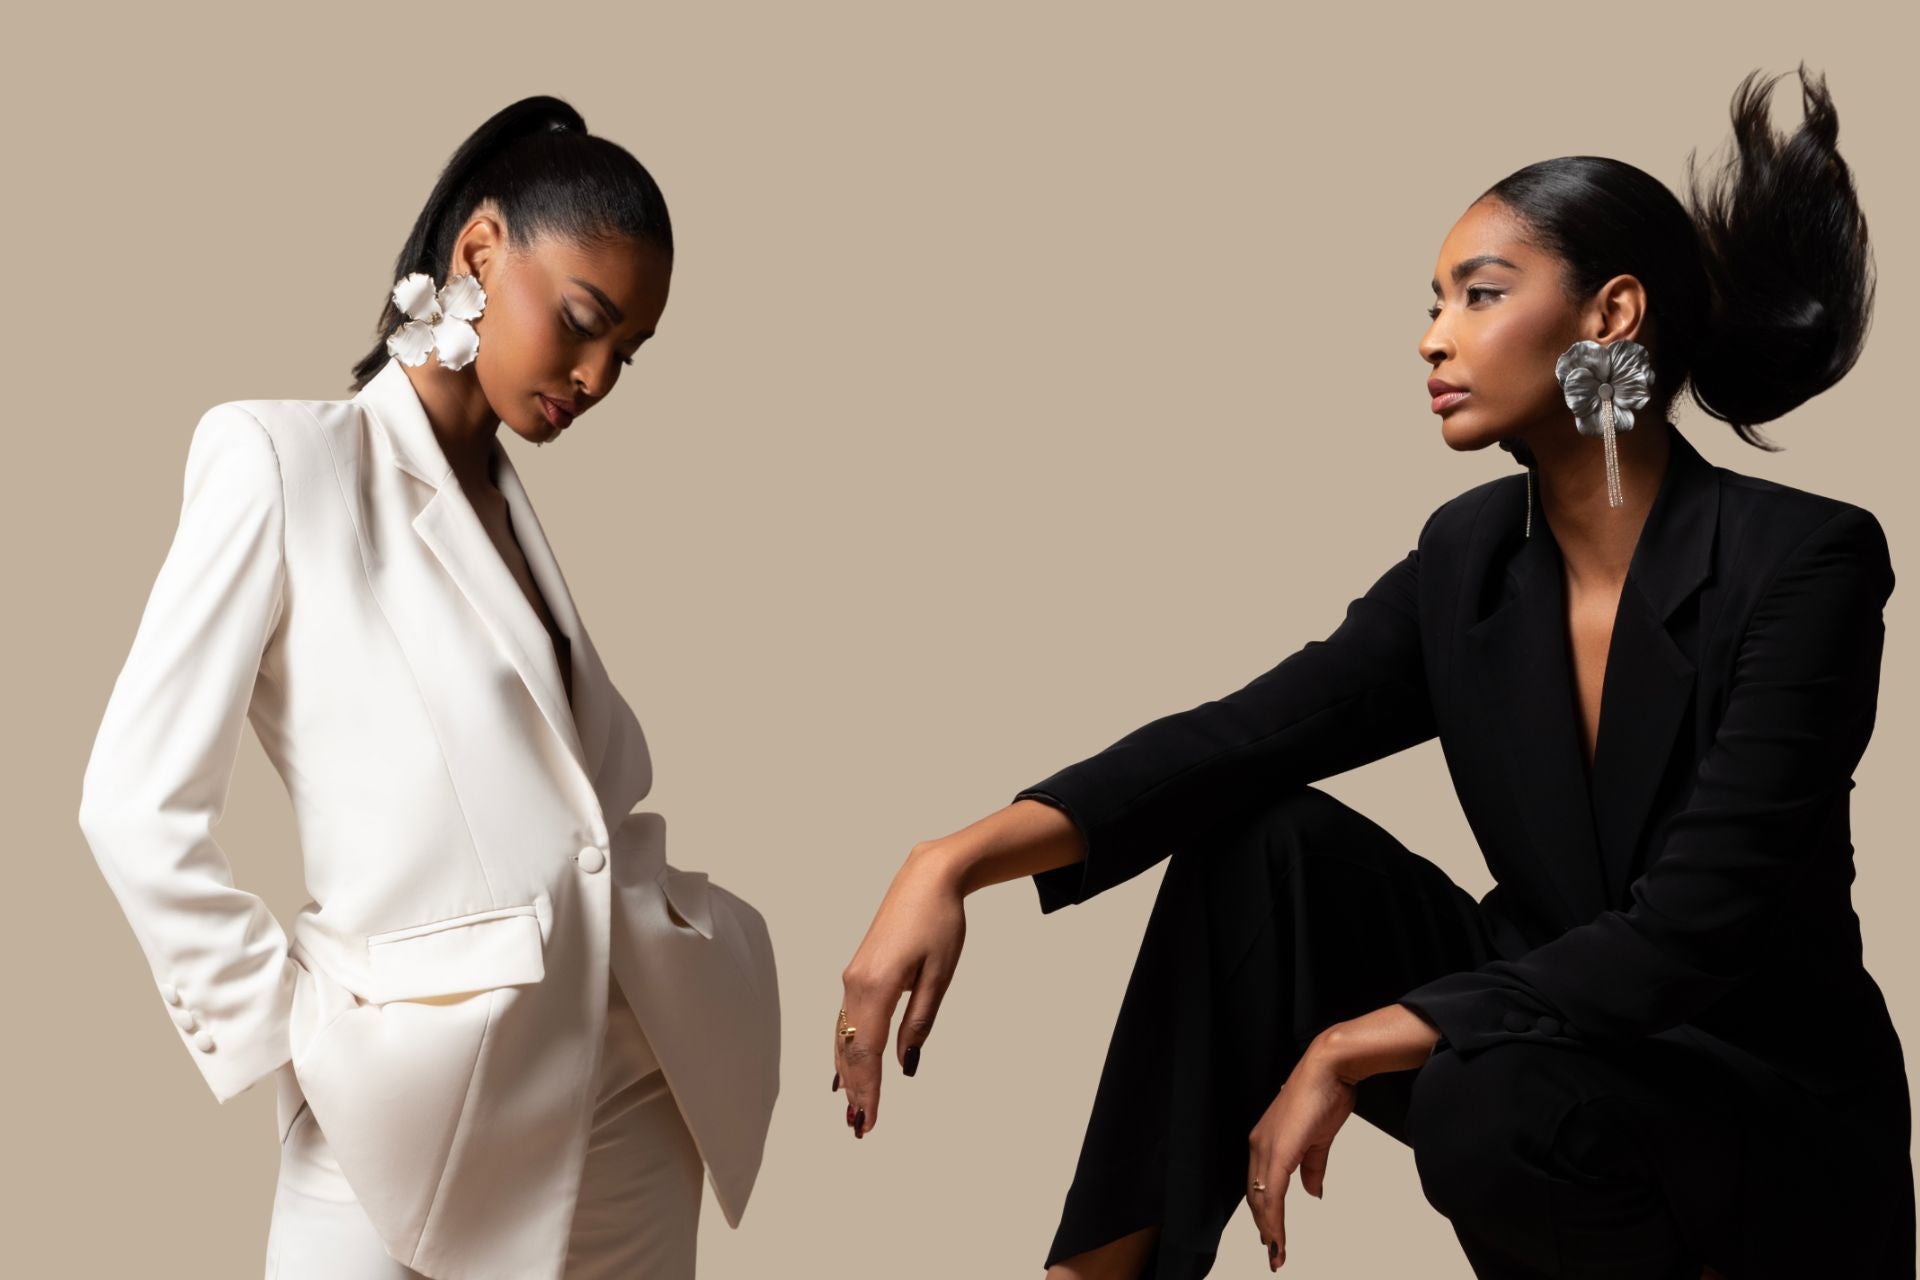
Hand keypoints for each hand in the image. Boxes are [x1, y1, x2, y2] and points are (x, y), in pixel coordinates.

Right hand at [834, 842, 966, 1138]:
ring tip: (851, 1107)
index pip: (867, 1054)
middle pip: (849, 1051)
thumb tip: (905, 1065)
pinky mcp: (856, 971)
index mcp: (875, 987)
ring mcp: (851, 977)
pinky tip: (843, 1067)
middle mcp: (854, 985)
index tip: (869, 1122)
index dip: (868, 1091)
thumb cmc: (940, 923)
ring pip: (843, 1036)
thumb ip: (919, 1022)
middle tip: (859, 1128)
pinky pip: (845, 1019)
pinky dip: (844, 1048)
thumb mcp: (939, 976)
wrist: (927, 878)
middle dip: (854, 1091)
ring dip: (846, 1073)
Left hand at [1245, 1043, 1358, 1269]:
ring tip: (1277, 1253)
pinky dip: (1274, 1218)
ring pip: (1262, 1198)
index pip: (1261, 1186)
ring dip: (1269, 1229)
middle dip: (1265, 1228)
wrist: (1329, 1069)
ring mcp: (1265, 1147)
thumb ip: (1312, 1168)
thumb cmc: (1324, 1096)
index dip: (1266, 1214)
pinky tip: (1278, 1236)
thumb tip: (1312, 1193)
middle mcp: (1259, 1145)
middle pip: (1256, 1196)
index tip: (1272, 1239)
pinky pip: (1273, 1192)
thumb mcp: (1318, 1140)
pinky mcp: (1278, 1150)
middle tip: (1274, 1254)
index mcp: (1266, 1142)